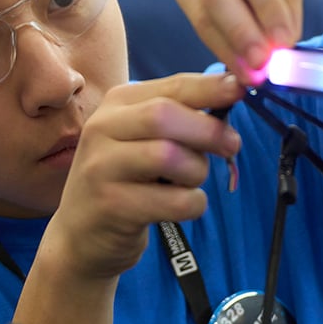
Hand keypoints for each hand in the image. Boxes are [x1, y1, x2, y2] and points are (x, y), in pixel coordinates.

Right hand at [42, 72, 244, 279]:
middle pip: (165, 116)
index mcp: (116, 104)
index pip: (172, 87)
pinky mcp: (111, 206)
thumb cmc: (125, 181)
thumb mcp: (141, 139)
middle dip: (208, 131)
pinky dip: (192, 204)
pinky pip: (173, 201)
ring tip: (191, 182)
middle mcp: (102, 129)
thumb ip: (179, 116)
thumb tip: (232, 93)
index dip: (211, 88)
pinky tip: (183, 206)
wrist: (80, 236)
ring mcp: (102, 168)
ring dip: (197, 171)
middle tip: (231, 146)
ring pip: (169, 157)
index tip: (242, 89)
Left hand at [168, 0, 322, 82]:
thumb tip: (252, 75)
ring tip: (283, 46)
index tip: (248, 78)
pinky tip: (296, 26)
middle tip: (262, 64)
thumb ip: (235, 33)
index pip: (200, 17)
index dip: (225, 50)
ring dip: (268, 17)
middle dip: (240, 34)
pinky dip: (291, 3)